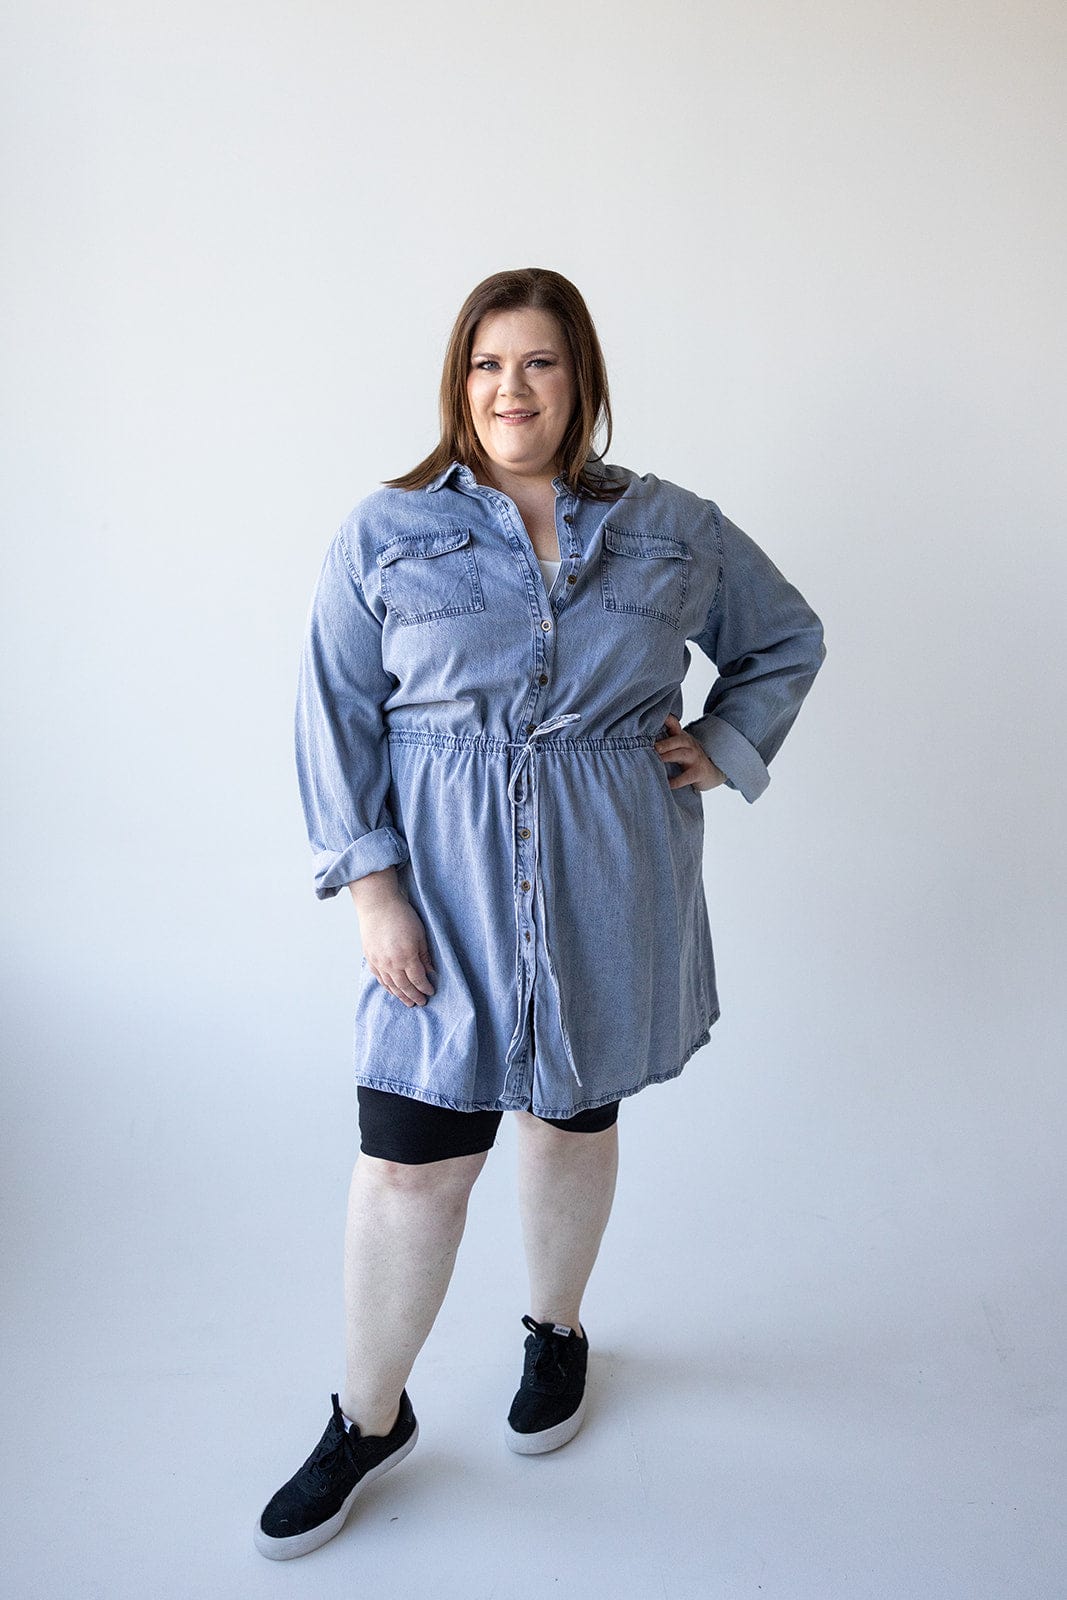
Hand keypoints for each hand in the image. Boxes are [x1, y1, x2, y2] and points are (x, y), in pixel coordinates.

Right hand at [349, 872, 435, 1006]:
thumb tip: (431, 972)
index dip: (425, 988)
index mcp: (406, 957)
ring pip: (391, 986)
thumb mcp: (420, 934)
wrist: (377, 905)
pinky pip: (380, 979)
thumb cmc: (401, 915)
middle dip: (414, 996)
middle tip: (421, 1002)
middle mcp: (391, 963)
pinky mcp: (370, 959)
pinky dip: (387, 987)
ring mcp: (378, 962)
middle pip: (404, 986)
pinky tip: (393, 990)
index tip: (431, 992)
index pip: (418, 979)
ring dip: (400, 996)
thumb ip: (425, 956)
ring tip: (408, 1002)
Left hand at [654, 714, 725, 791]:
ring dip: (668, 757)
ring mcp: (694, 758)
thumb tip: (640, 736)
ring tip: (656, 760)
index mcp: (681, 737)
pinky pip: (686, 777)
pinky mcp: (698, 772)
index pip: (673, 724)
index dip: (666, 719)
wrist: (712, 771)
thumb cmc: (689, 757)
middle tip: (652, 747)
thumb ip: (664, 739)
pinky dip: (676, 781)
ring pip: (681, 754)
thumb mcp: (679, 745)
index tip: (655, 718)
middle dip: (664, 743)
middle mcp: (688, 745)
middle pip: (677, 740)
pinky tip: (667, 783)